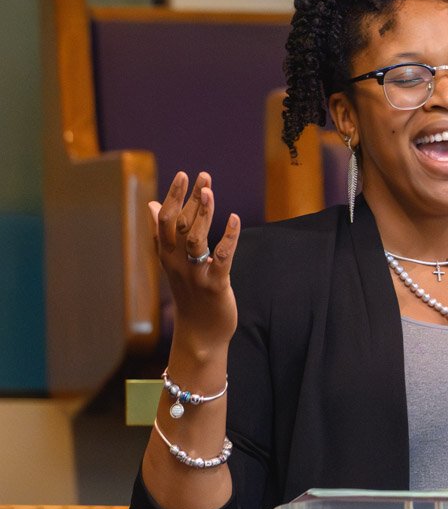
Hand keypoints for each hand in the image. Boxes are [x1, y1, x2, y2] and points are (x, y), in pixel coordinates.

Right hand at [149, 171, 240, 349]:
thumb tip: (153, 206)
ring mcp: (195, 274)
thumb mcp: (173, 264)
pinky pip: (221, 257)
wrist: (200, 334)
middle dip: (188, 199)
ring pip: (195, 238)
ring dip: (202, 214)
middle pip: (178, 225)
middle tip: (200, 175)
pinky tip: (234, 219)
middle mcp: (176, 263)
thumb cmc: (190, 294)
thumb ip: (165, 234)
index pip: (165, 221)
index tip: (182, 175)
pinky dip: (228, 237)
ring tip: (209, 191)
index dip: (173, 197)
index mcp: (167, 256)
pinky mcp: (215, 285)